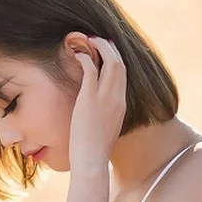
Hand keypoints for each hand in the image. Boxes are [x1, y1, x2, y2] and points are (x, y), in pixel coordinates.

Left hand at [67, 34, 126, 174]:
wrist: (92, 161)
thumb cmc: (95, 152)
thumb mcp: (106, 131)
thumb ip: (106, 118)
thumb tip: (98, 116)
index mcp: (121, 106)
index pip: (123, 76)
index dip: (115, 59)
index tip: (106, 52)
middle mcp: (117, 99)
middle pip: (120, 64)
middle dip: (109, 48)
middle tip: (96, 40)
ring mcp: (105, 98)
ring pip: (110, 62)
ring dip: (99, 47)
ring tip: (88, 40)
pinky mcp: (90, 98)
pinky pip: (90, 69)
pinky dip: (85, 58)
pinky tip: (77, 54)